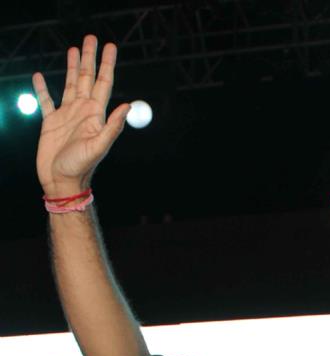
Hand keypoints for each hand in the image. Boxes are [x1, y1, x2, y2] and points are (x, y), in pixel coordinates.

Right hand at [33, 35, 129, 197]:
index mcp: (95, 115)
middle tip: (91, 38)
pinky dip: (42, 88)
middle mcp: (82, 111)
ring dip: (71, 67)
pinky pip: (46, 100)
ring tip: (73, 49)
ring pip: (69, 84)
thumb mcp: (99, 146)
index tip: (110, 47)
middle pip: (87, 78)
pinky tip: (40, 76)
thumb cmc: (81, 167)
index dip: (107, 65)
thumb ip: (113, 127)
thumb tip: (127, 106)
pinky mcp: (51, 122)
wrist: (62, 181)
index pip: (104, 84)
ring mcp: (67, 115)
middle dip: (90, 59)